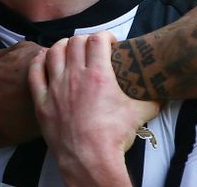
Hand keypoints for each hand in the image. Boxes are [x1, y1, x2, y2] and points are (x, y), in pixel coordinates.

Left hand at [29, 32, 159, 185]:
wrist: (90, 160)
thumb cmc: (113, 137)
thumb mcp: (140, 114)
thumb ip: (152, 99)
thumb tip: (162, 94)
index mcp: (98, 75)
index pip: (98, 40)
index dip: (105, 36)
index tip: (110, 42)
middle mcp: (74, 77)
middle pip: (75, 42)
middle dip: (86, 40)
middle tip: (92, 48)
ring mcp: (56, 88)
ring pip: (54, 52)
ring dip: (62, 46)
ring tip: (69, 49)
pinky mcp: (42, 102)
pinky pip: (35, 73)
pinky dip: (39, 61)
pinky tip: (44, 58)